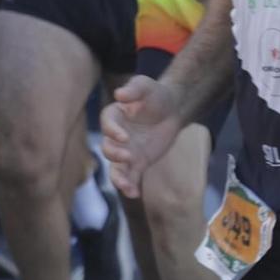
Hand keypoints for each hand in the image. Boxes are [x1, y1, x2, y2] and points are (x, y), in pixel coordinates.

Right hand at [99, 75, 184, 198]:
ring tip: (127, 186)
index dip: (112, 131)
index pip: (107, 124)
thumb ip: (134, 89)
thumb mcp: (147, 86)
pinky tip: (134, 194)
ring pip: (115, 167)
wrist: (172, 110)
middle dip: (114, 154)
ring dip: (118, 177)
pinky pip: (130, 177)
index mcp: (114, 116)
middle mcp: (116, 135)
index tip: (124, 136)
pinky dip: (130, 186)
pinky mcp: (137, 163)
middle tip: (127, 156)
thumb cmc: (156, 95)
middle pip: (108, 147)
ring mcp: (126, 151)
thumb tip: (119, 94)